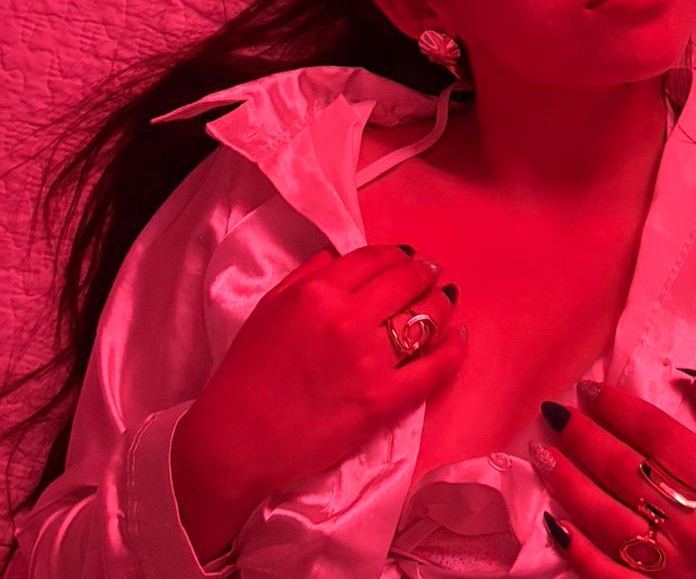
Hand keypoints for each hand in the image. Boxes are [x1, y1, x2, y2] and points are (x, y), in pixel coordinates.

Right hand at [187, 244, 465, 511]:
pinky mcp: (383, 401)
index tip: (407, 258)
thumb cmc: (247, 374)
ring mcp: (369, 360)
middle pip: (405, 281)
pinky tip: (459, 339)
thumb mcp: (269, 308)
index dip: (397, 255)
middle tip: (432, 275)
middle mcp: (348, 319)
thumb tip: (338, 255)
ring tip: (446, 301)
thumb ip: (306, 275)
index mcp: (318, 292)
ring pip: (424, 318)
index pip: (373, 258)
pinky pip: (434, 369)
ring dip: (441, 305)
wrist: (237, 441)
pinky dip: (453, 351)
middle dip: (424, 273)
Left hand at [532, 373, 695, 578]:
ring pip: (607, 520)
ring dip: (569, 483)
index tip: (590, 390)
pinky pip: (607, 575)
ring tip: (543, 454)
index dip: (618, 408)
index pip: (657, 435)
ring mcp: (675, 569)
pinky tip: (553, 522)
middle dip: (582, 438)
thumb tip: (688, 382)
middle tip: (554, 414)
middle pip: (624, 472)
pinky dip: (577, 550)